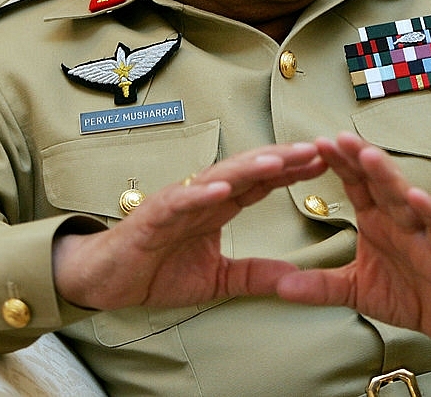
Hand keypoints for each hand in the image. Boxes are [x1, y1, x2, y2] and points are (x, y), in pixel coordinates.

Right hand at [53, 141, 325, 310]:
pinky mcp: (154, 215)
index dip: (292, 171)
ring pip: (219, 178)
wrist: (105, 279)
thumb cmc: (156, 270)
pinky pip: (181, 201)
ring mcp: (178, 201)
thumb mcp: (217, 280)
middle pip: (248, 171)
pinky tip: (223, 190)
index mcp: (217, 206)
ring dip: (250, 168)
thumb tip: (295, 278)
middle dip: (282, 159)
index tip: (325, 161)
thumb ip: (253, 275)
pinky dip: (201, 194)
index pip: (261, 182)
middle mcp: (202, 196)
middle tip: (317, 149)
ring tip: (279, 161)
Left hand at [275, 132, 430, 349]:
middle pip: (377, 181)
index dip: (339, 164)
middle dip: (359, 158)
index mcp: (375, 218)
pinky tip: (415, 195)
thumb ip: (320, 286)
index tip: (317, 144)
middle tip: (339, 137)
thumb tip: (280, 289)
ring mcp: (422, 230)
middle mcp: (397, 217)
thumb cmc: (404, 292)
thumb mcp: (354, 290)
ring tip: (369, 156)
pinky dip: (428, 210)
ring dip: (387, 175)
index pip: (355, 184)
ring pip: (404, 196)